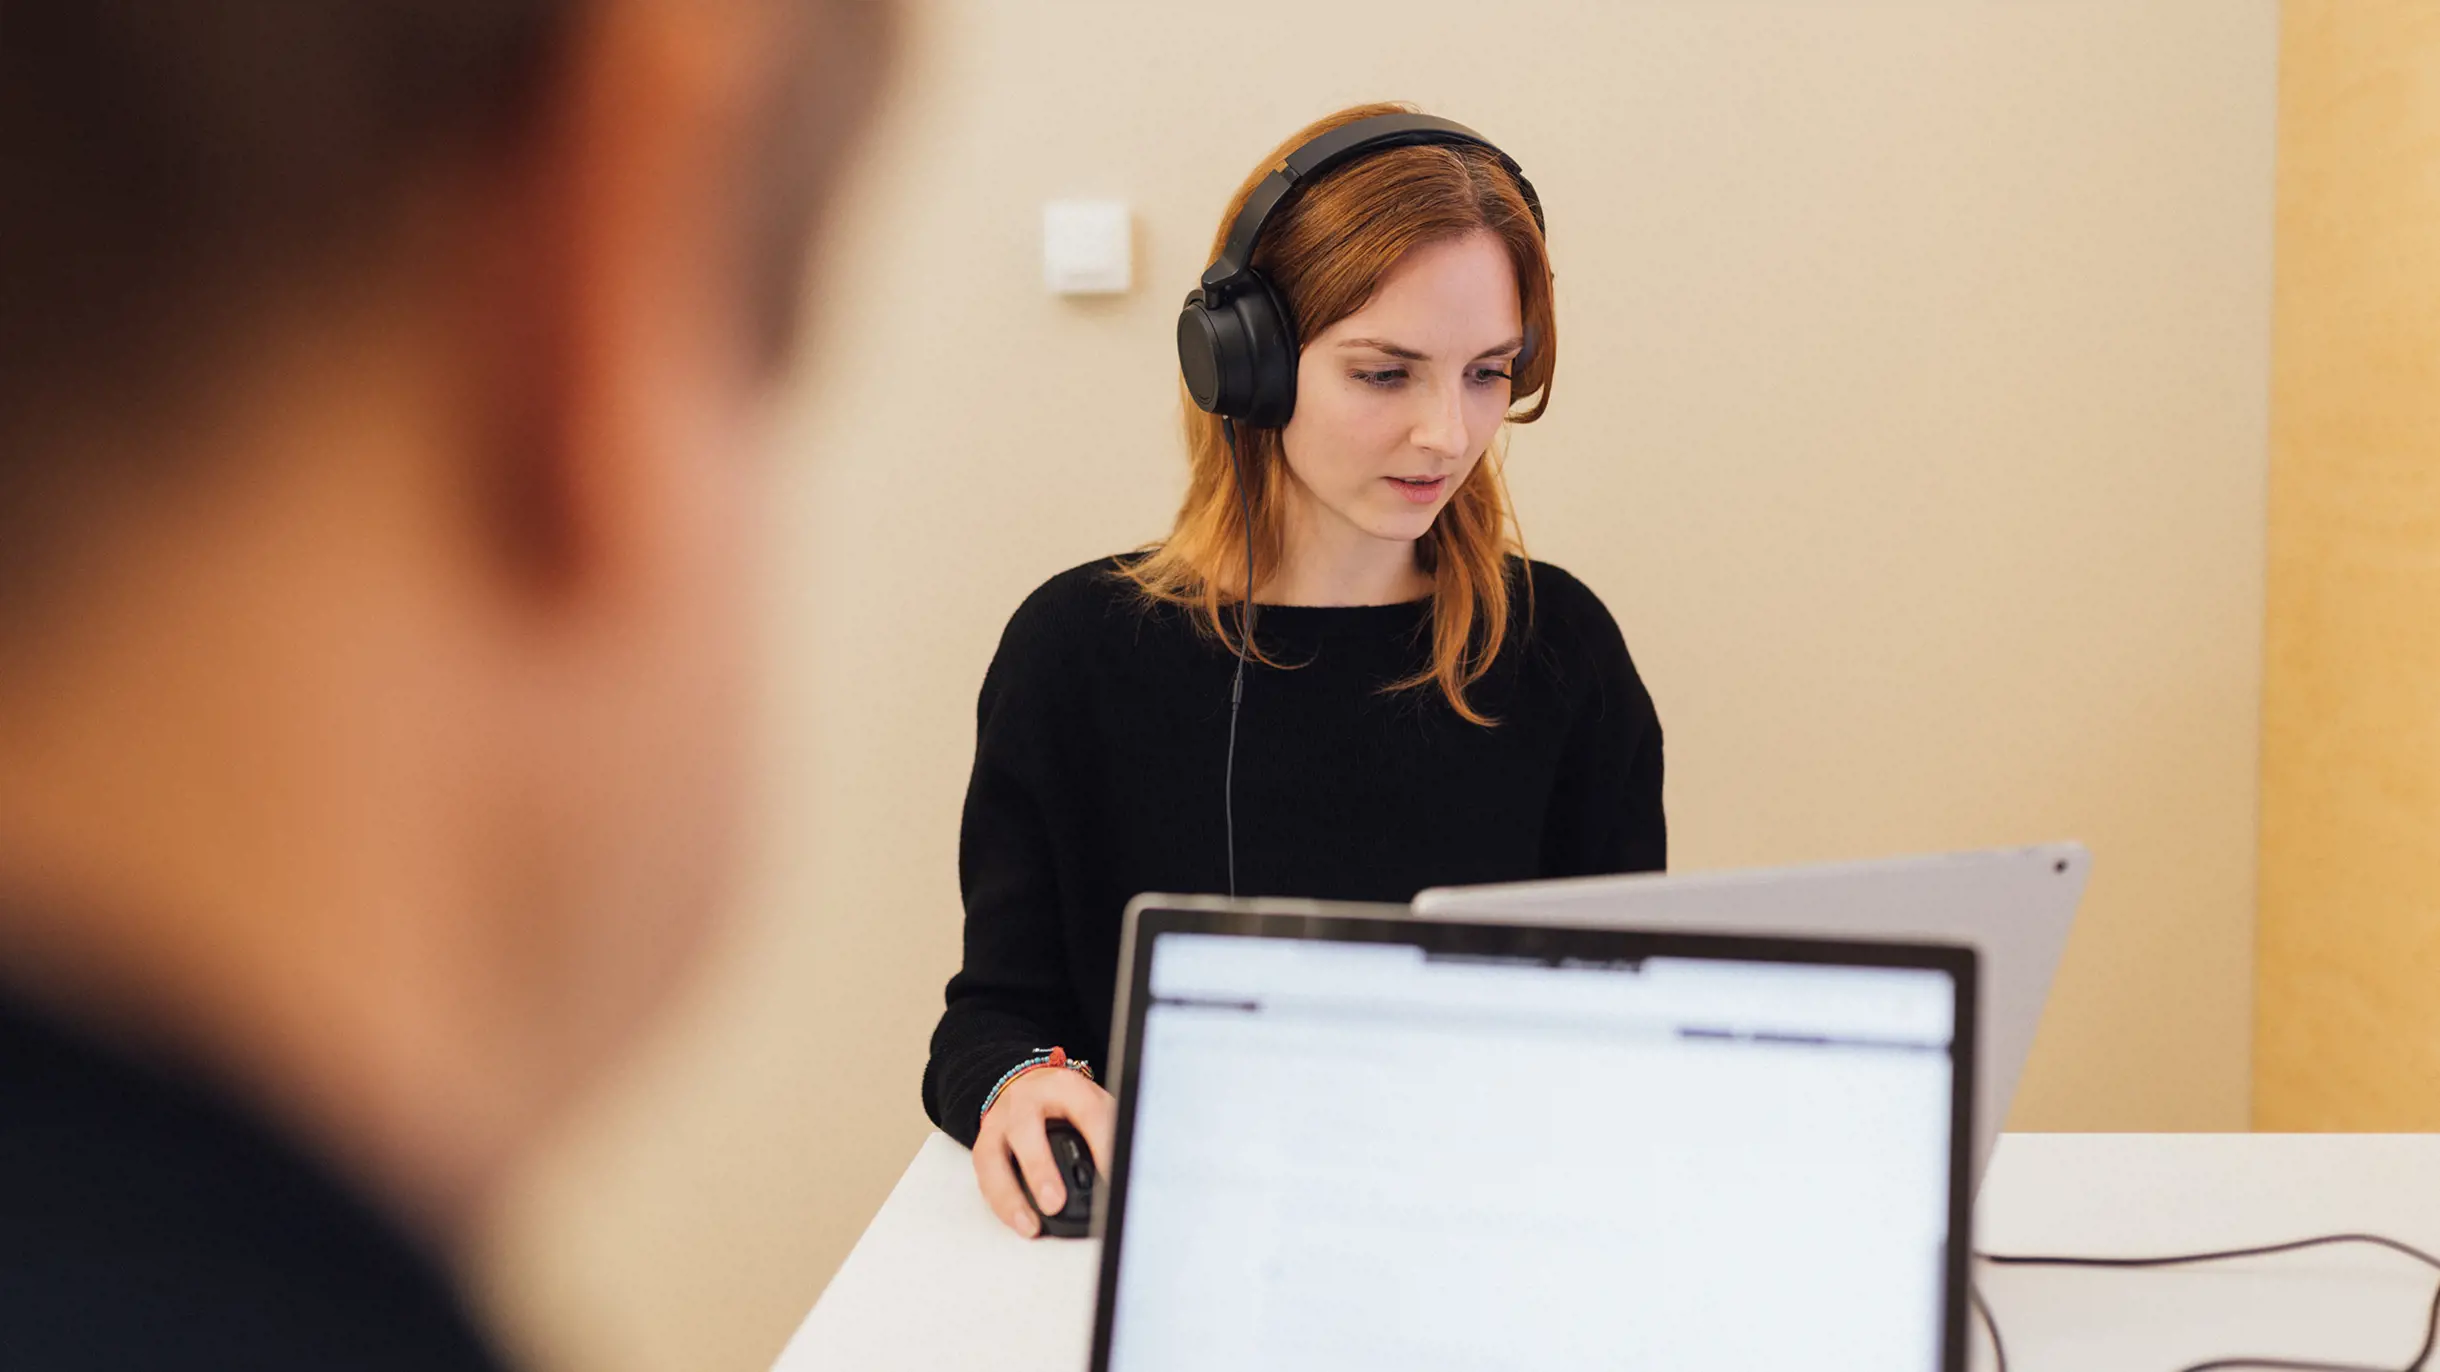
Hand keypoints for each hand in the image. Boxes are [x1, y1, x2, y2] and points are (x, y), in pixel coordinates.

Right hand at [972, 1065, 1114, 1237]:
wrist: (1028, 1085)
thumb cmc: (1066, 1102)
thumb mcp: (1093, 1103)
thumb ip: (1108, 1131)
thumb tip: (1130, 1170)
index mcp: (1065, 1087)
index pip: (1086, 1112)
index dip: (1101, 1144)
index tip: (1113, 1178)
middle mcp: (1026, 1101)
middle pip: (1026, 1129)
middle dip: (1040, 1169)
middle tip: (1055, 1203)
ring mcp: (1000, 1121)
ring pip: (995, 1156)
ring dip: (1011, 1195)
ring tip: (1030, 1225)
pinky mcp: (984, 1143)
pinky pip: (986, 1175)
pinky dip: (1000, 1202)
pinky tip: (1017, 1220)